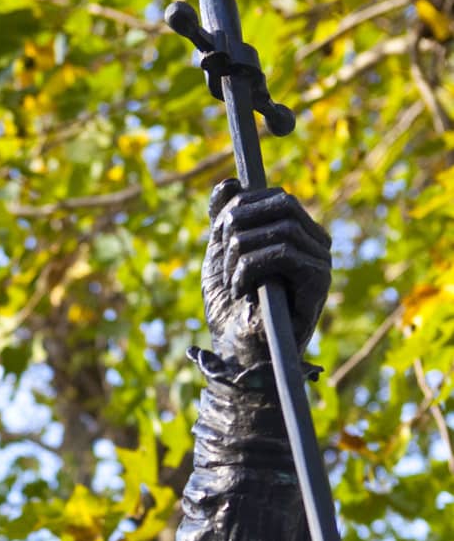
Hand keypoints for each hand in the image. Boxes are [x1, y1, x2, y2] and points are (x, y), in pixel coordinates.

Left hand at [202, 179, 331, 364]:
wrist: (239, 357)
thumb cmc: (232, 311)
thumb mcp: (221, 257)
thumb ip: (224, 220)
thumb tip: (228, 183)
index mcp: (297, 234)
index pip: (275, 196)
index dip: (243, 204)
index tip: (220, 230)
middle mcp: (315, 244)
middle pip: (281, 203)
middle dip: (240, 223)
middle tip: (222, 252)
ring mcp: (321, 262)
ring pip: (280, 227)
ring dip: (241, 250)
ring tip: (230, 281)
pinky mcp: (319, 282)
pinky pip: (283, 253)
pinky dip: (251, 267)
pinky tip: (240, 290)